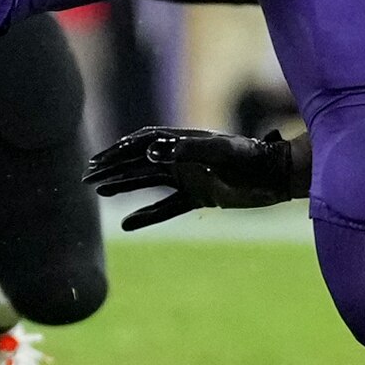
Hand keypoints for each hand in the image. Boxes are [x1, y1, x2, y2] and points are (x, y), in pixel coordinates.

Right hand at [86, 127, 309, 229]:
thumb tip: (151, 153)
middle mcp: (182, 157)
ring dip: (123, 185)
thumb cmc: (251, 159)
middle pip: (139, 161)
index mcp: (183, 141)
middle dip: (112, 167)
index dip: (118, 151)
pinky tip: (129, 224)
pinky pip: (167, 207)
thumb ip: (188, 150)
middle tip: (87, 177)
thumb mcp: (220, 152)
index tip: (97, 161)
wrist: (277, 175)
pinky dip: (147, 215)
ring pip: (147, 181)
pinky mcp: (200, 196)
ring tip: (98, 191)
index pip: (141, 144)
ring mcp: (190, 176)